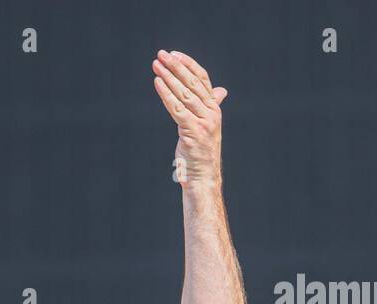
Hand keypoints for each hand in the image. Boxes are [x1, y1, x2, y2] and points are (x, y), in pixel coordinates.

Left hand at [152, 49, 227, 188]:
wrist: (203, 176)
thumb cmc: (200, 152)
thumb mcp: (206, 125)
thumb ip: (210, 106)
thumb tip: (220, 91)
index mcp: (214, 108)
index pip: (202, 79)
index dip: (188, 65)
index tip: (174, 54)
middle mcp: (212, 112)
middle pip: (192, 83)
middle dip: (176, 67)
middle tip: (161, 54)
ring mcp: (204, 122)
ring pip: (184, 94)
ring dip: (168, 77)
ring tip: (156, 65)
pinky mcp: (193, 131)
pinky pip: (177, 108)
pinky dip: (166, 94)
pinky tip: (157, 83)